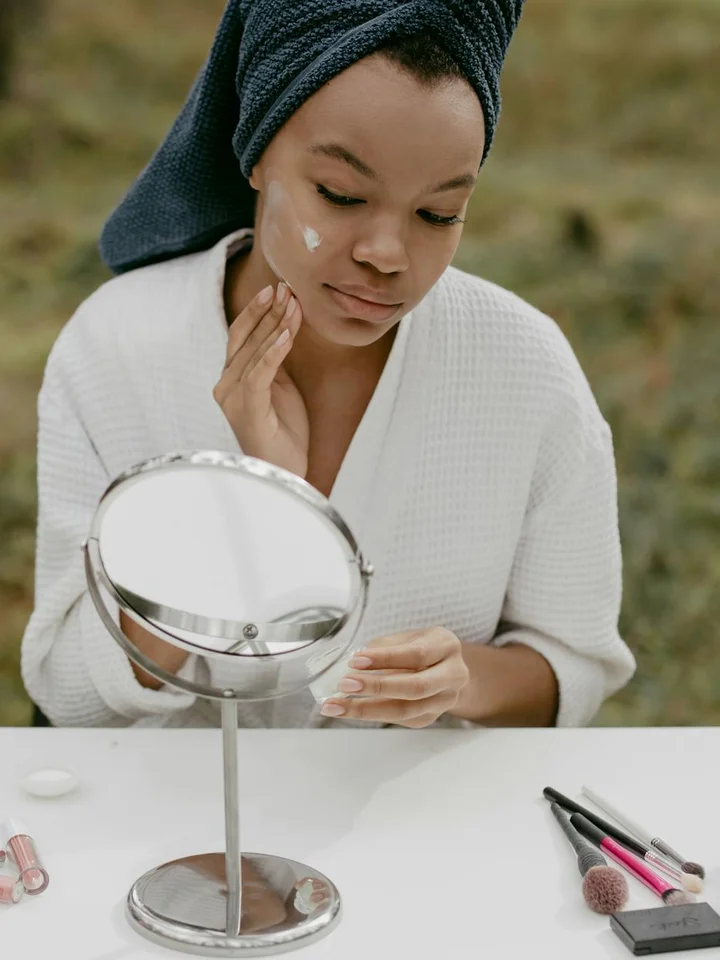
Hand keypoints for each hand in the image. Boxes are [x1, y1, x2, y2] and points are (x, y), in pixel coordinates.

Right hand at [214, 282, 308, 477]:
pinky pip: (260, 373)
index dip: (258, 311)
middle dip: (266, 311)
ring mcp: (232, 397)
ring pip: (253, 351)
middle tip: (285, 288)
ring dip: (275, 325)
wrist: (283, 471)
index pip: (241, 335)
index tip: (277, 289)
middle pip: (243, 337)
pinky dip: (274, 351)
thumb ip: (275, 359)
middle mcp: (225, 384)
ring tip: (293, 304)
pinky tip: (288, 334)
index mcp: (231, 378)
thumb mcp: (281, 386)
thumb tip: (284, 325)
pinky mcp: (247, 409)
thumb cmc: (283, 432)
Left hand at [320, 627, 469, 727]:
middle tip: (344, 685)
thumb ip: (384, 648)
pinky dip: (372, 714)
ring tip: (337, 706)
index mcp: (446, 646)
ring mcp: (445, 700)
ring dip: (367, 709)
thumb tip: (352, 666)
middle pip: (416, 687)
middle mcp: (453, 675)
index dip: (384, 658)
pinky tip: (349, 710)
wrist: (446, 669)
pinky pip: (399, 719)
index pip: (416, 655)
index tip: (355, 660)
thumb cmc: (420, 647)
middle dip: (377, 687)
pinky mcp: (430, 717)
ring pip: (406, 710)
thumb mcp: (407, 637)